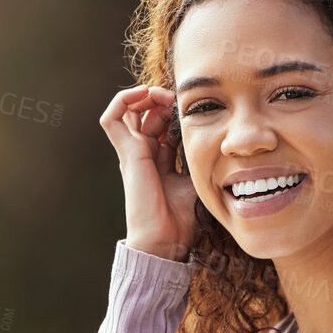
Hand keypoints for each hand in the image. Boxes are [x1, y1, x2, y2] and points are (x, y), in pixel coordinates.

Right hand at [98, 83, 198, 261]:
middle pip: (146, 113)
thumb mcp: (199, 180)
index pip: (163, 124)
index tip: (193, 111)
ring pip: (128, 110)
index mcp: (159, 160)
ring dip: (145, 96)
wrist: (165, 238)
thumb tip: (221, 144)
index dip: (176, 111)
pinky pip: (112, 118)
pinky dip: (123, 100)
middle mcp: (143, 154)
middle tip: (179, 100)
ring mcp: (132, 152)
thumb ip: (201, 160)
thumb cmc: (183, 218)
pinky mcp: (126, 153)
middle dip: (162, 100)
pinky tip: (144, 94)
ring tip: (163, 94)